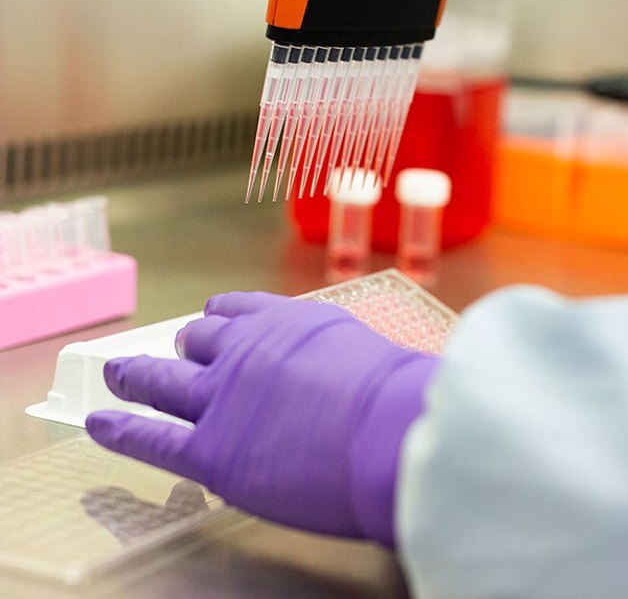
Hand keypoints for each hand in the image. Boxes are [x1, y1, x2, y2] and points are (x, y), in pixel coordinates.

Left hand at [85, 292, 439, 546]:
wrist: (390, 431)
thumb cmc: (397, 396)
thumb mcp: (364, 350)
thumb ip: (332, 355)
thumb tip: (336, 374)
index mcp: (287, 321)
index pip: (239, 310)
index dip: (221, 319)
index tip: (214, 322)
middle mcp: (246, 349)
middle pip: (198, 340)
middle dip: (185, 346)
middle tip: (176, 352)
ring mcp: (222, 398)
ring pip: (164, 379)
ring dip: (138, 375)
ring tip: (121, 376)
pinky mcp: (210, 450)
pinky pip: (151, 436)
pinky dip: (118, 429)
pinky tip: (98, 423)